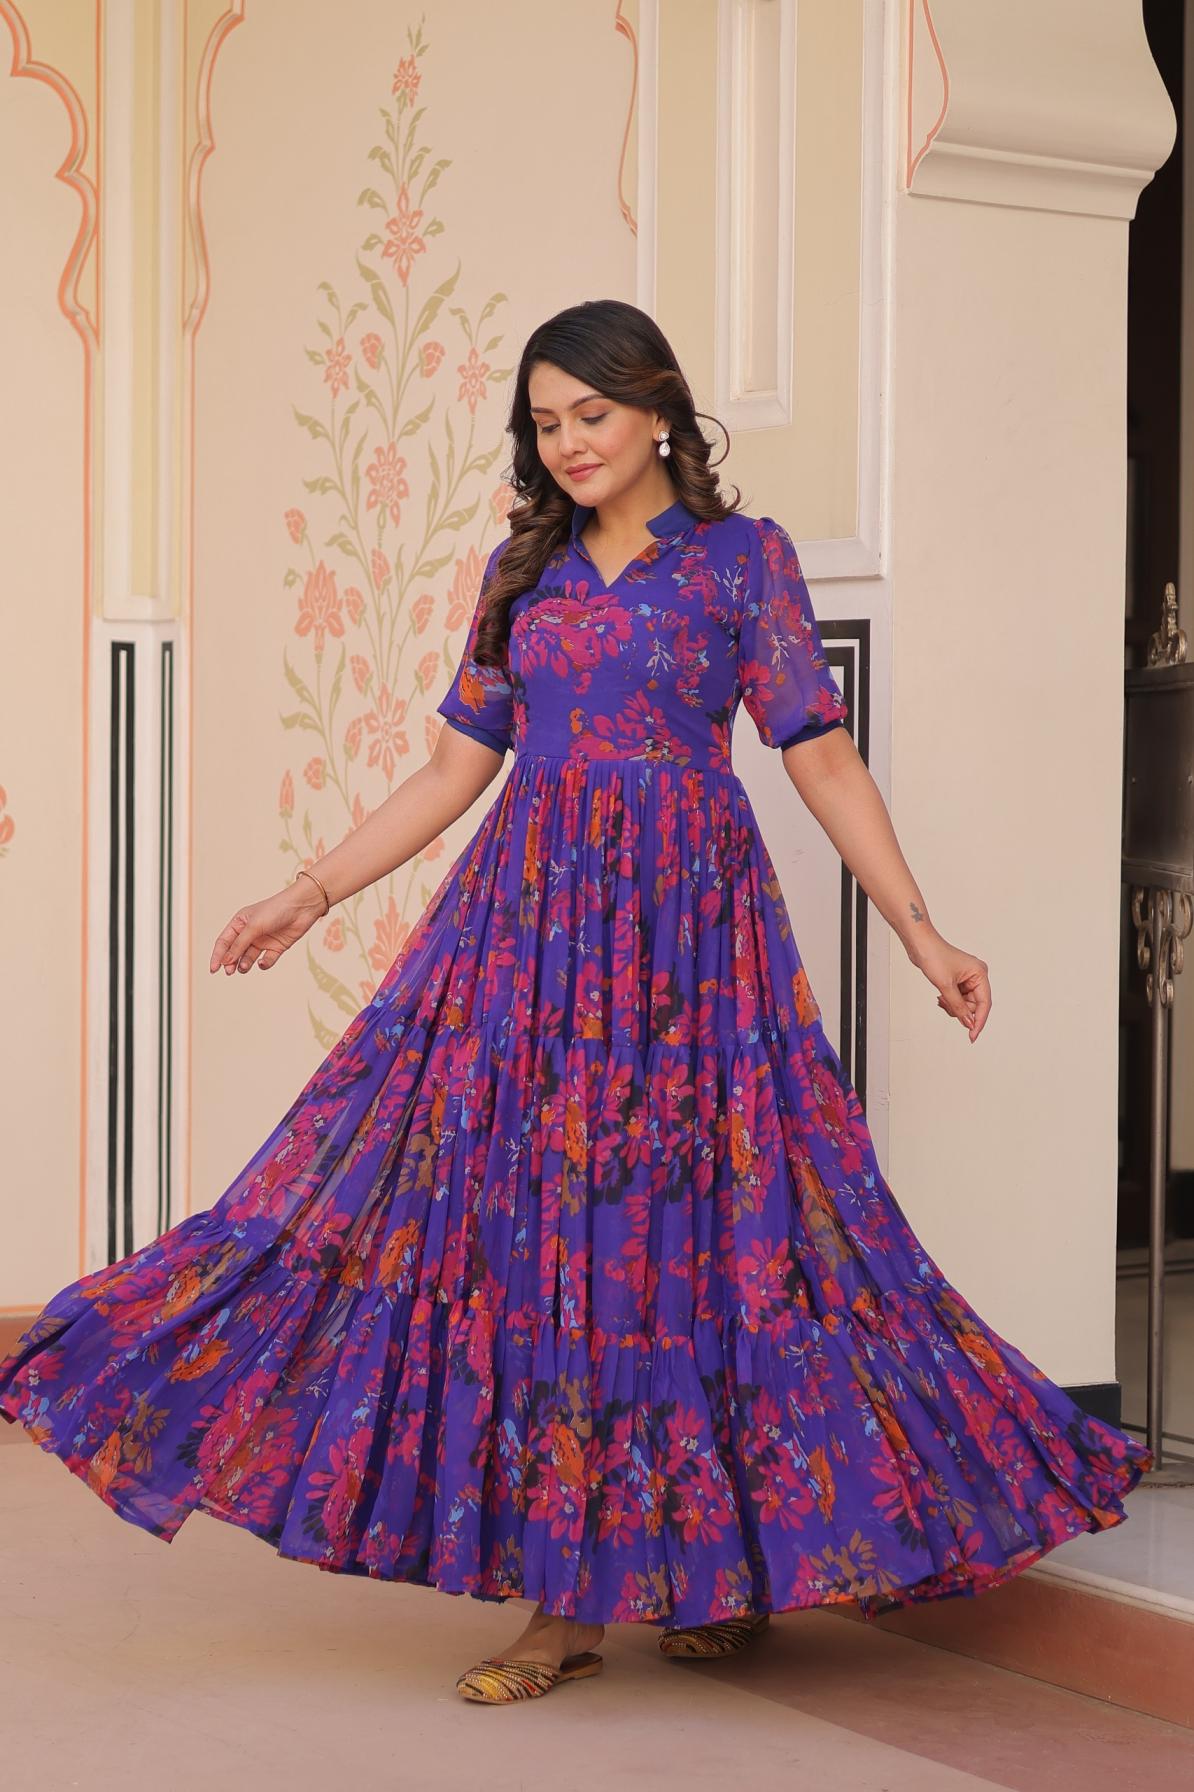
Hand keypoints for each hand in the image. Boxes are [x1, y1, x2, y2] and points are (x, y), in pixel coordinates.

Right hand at [209, 879, 326, 976]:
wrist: (302, 907)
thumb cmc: (276, 910)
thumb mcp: (254, 927)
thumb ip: (239, 945)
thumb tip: (225, 961)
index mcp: (240, 923)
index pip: (224, 942)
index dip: (218, 955)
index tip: (213, 969)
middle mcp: (250, 932)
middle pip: (235, 952)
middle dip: (230, 962)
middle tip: (229, 971)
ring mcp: (263, 940)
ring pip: (249, 958)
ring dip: (244, 964)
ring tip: (244, 967)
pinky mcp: (276, 947)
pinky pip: (267, 960)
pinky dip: (264, 963)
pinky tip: (263, 962)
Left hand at [909, 934, 990, 1042]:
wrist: (919, 944)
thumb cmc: (934, 956)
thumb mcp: (946, 986)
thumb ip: (958, 1007)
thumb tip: (969, 1023)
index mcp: (980, 974)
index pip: (985, 1003)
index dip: (978, 1021)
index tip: (972, 1035)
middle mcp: (976, 976)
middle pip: (974, 1005)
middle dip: (960, 1010)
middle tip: (945, 1004)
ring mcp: (966, 978)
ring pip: (965, 1004)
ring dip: (953, 1006)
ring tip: (941, 998)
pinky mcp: (957, 980)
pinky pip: (958, 998)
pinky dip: (949, 1001)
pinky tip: (940, 997)